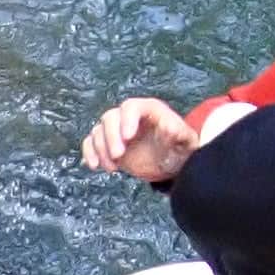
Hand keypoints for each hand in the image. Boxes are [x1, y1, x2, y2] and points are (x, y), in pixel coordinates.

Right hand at [81, 97, 198, 183]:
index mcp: (149, 109)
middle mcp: (130, 116)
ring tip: (112, 168)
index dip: (127, 119)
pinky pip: (91, 142)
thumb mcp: (185, 142)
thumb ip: (180, 133)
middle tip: (119, 156)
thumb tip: (171, 126)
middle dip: (111, 136)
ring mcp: (117, 129)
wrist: (171, 163)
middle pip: (111, 117)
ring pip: (99, 130)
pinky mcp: (108, 143)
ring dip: (101, 149)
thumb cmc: (180, 149)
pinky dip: (89, 152)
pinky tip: (94, 166)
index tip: (128, 137)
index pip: (132, 107)